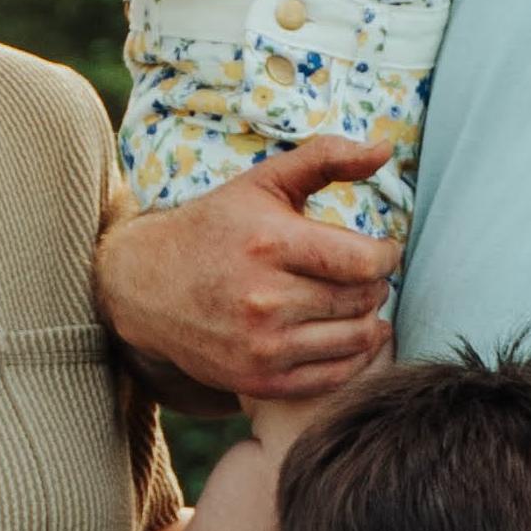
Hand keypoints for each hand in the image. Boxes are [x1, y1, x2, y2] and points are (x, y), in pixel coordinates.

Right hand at [97, 142, 400, 400]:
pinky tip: (347, 335)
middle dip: (375, 285)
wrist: (145, 286)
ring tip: (358, 302)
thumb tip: (385, 149)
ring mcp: (261, 346)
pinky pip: (334, 376)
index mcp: (270, 243)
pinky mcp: (257, 381)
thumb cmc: (215, 226)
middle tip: (365, 276)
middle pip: (362, 299)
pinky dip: (353, 356)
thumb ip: (326, 158)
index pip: (364, 260)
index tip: (382, 249)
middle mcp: (265, 299)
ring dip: (369, 320)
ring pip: (355, 339)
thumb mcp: (264, 181)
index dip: (386, 254)